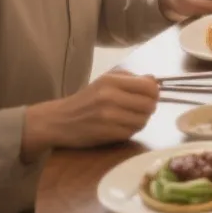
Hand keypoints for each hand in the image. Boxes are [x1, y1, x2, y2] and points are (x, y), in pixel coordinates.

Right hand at [21, 69, 159, 158]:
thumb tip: (154, 80)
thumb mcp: (105, 82)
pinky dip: (130, 130)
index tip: (148, 96)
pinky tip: (120, 127)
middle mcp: (109, 96)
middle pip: (149, 105)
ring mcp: (108, 116)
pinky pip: (131, 132)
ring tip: (128, 118)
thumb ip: (130, 79)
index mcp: (111, 81)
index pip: (149, 86)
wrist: (57, 121)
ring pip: (143, 120)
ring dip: (140, 121)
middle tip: (139, 109)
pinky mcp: (106, 132)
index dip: (154, 93)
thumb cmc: (85, 100)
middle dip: (148, 108)